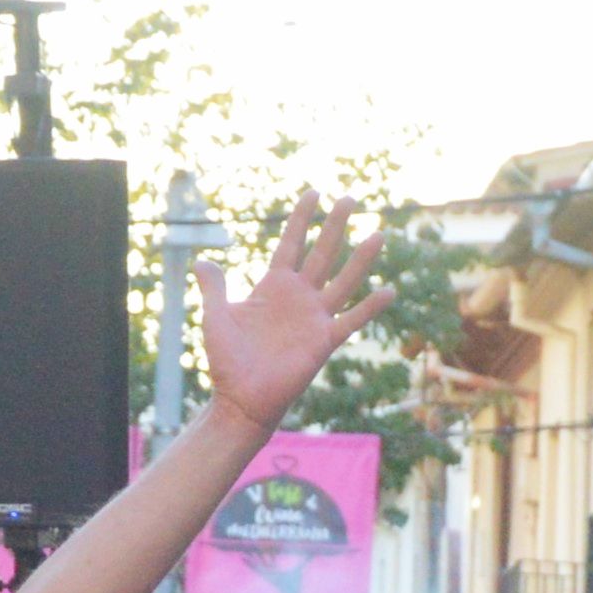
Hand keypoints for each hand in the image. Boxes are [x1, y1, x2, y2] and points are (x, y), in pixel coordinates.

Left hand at [197, 188, 391, 428]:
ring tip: (379, 234)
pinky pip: (352, 320)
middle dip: (335, 226)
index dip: (301, 219)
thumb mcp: (215, 318)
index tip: (314, 193)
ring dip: (361, 259)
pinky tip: (389, 290)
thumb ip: (214, 288)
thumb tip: (203, 261)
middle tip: (350, 198)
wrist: (240, 400)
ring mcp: (314, 317)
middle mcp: (298, 297)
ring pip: (343, 281)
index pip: (291, 244)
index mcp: (273, 287)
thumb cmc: (226, 361)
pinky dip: (370, 307)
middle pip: (322, 253)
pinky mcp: (324, 340)